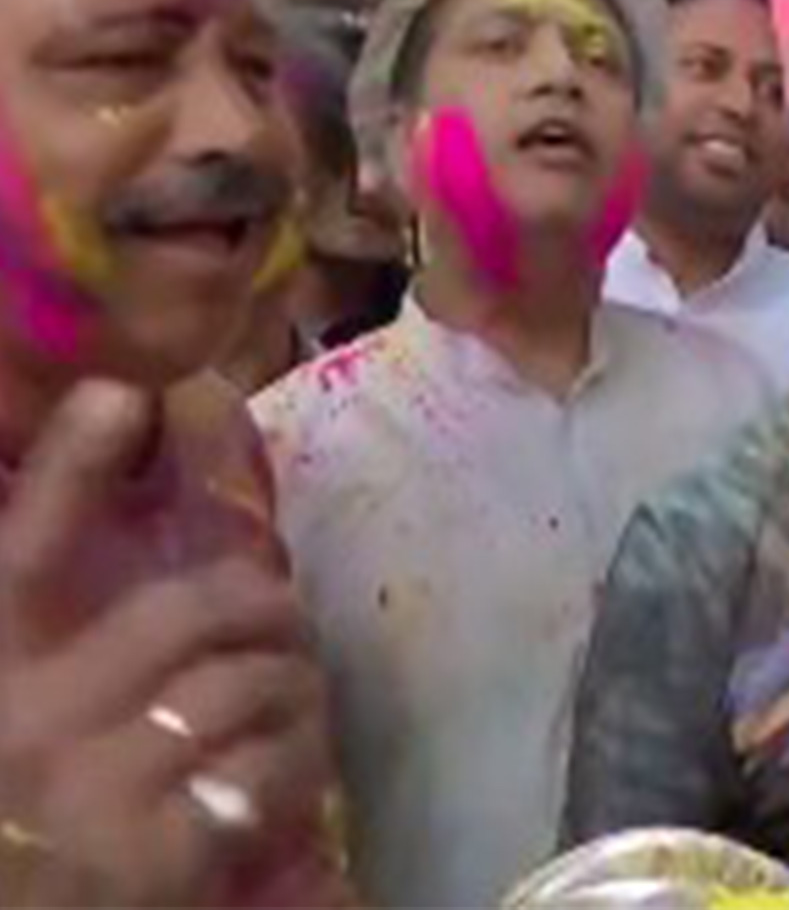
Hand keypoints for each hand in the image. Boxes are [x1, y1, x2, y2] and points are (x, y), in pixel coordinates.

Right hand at [0, 381, 339, 906]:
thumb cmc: (46, 812)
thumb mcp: (37, 707)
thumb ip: (75, 632)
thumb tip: (135, 495)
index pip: (24, 551)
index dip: (73, 470)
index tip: (121, 395)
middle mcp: (31, 722)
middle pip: (190, 613)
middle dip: (265, 606)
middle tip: (289, 620)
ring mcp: (93, 791)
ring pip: (245, 685)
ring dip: (296, 685)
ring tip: (298, 697)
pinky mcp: (158, 856)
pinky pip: (270, 767)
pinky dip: (298, 760)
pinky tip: (289, 770)